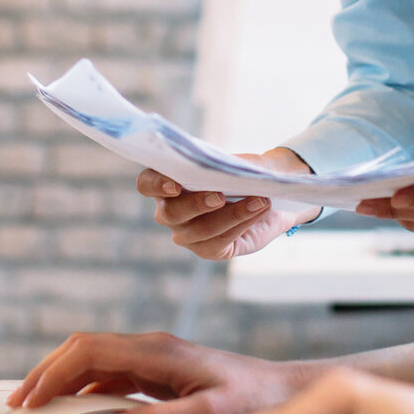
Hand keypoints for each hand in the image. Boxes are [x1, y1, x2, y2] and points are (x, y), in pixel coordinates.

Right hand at [9, 331, 309, 413]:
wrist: (281, 390)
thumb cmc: (252, 399)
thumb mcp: (210, 413)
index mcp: (159, 351)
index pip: (91, 350)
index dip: (55, 374)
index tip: (32, 401)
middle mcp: (151, 347)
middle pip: (84, 348)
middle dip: (47, 372)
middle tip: (19, 404)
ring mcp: (153, 357)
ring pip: (93, 359)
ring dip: (61, 380)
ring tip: (35, 407)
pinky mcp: (157, 371)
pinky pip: (109, 375)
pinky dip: (83, 388)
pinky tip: (71, 408)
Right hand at [140, 148, 320, 261]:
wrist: (266, 193)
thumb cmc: (241, 173)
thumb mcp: (234, 163)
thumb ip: (224, 165)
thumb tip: (226, 169)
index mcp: (167, 183)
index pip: (147, 184)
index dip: (156, 184)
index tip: (176, 184)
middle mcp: (170, 212)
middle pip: (170, 213)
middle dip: (196, 204)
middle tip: (220, 195)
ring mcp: (186, 234)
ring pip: (200, 230)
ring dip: (232, 214)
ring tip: (260, 200)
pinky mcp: (208, 250)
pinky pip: (220, 241)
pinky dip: (242, 223)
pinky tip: (260, 209)